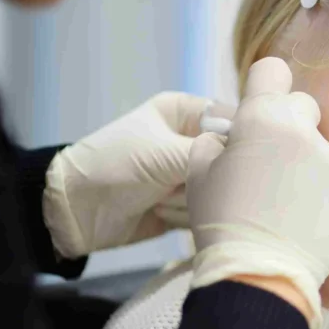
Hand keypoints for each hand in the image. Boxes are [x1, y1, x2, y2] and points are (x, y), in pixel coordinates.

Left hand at [42, 91, 235, 258]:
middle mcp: (191, 140)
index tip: (237, 160)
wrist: (75, 211)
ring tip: (159, 198)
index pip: (234, 120)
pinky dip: (186, 216)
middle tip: (180, 182)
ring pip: (220, 189)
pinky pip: (207, 211)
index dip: (239, 141)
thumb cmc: (114, 165)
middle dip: (208, 178)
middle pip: (230, 161)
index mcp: (185, 112)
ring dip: (190, 199)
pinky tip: (160, 212)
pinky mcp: (185, 205)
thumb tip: (253, 155)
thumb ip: (213, 152)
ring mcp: (188, 174)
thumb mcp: (165, 152)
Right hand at [186, 57, 328, 328]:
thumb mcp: (199, 173)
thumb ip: (216, 141)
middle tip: (263, 157)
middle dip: (284, 123)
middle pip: (300, 105)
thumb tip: (228, 137)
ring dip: (298, 158)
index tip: (255, 110)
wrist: (261, 273)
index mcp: (264, 118)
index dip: (262, 87)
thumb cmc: (223, 221)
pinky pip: (326, 174)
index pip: (272, 71)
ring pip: (315, 143)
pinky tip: (293, 213)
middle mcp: (304, 132)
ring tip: (275, 196)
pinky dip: (312, 185)